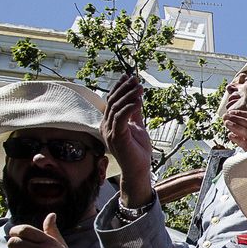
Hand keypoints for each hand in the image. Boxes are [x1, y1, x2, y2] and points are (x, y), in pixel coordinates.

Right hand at [102, 73, 155, 206]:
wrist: (138, 170)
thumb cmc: (137, 151)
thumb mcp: (137, 128)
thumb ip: (135, 114)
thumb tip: (137, 98)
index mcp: (109, 124)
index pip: (111, 101)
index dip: (119, 87)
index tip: (129, 77)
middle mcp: (106, 126)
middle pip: (112, 102)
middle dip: (124, 88)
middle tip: (135, 79)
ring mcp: (109, 132)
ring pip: (116, 108)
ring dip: (129, 96)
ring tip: (140, 88)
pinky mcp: (116, 137)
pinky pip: (121, 118)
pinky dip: (130, 108)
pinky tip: (139, 101)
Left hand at [221, 109, 246, 149]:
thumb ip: (244, 127)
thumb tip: (229, 117)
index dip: (241, 113)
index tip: (231, 112)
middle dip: (236, 118)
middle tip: (225, 116)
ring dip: (235, 126)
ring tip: (226, 123)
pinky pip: (245, 144)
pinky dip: (237, 139)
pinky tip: (230, 135)